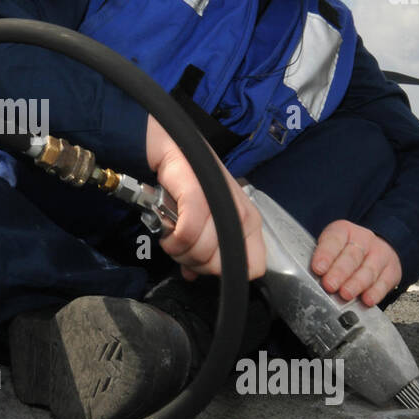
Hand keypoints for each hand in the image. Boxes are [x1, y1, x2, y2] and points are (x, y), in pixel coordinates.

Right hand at [145, 116, 266, 280]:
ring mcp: (223, 207)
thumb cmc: (188, 179)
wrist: (172, 143)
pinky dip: (171, 238)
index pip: (252, 269)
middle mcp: (242, 217)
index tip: (201, 260)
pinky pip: (186, 235)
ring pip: (200, 253)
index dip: (223, 271)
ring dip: (177, 249)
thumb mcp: (203, 217)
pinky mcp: (199, 197)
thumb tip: (191, 275)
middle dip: (193, 262)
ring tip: (170, 230)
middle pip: (219, 267)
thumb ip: (201, 248)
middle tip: (179, 243)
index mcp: (249, 223)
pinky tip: (166, 228)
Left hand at [311, 220, 401, 306]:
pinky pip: (384, 282)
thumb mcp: (330, 246)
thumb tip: (307, 277)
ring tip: (345, 294)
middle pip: (352, 256)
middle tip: (330, 285)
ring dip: (356, 284)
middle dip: (339, 272)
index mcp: (343, 231)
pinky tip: (367, 299)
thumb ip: (321, 259)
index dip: (325, 255)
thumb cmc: (345, 250)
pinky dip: (375, 292)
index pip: (333, 240)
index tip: (318, 268)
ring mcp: (379, 254)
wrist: (374, 248)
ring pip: (368, 270)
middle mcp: (363, 240)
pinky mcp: (391, 270)